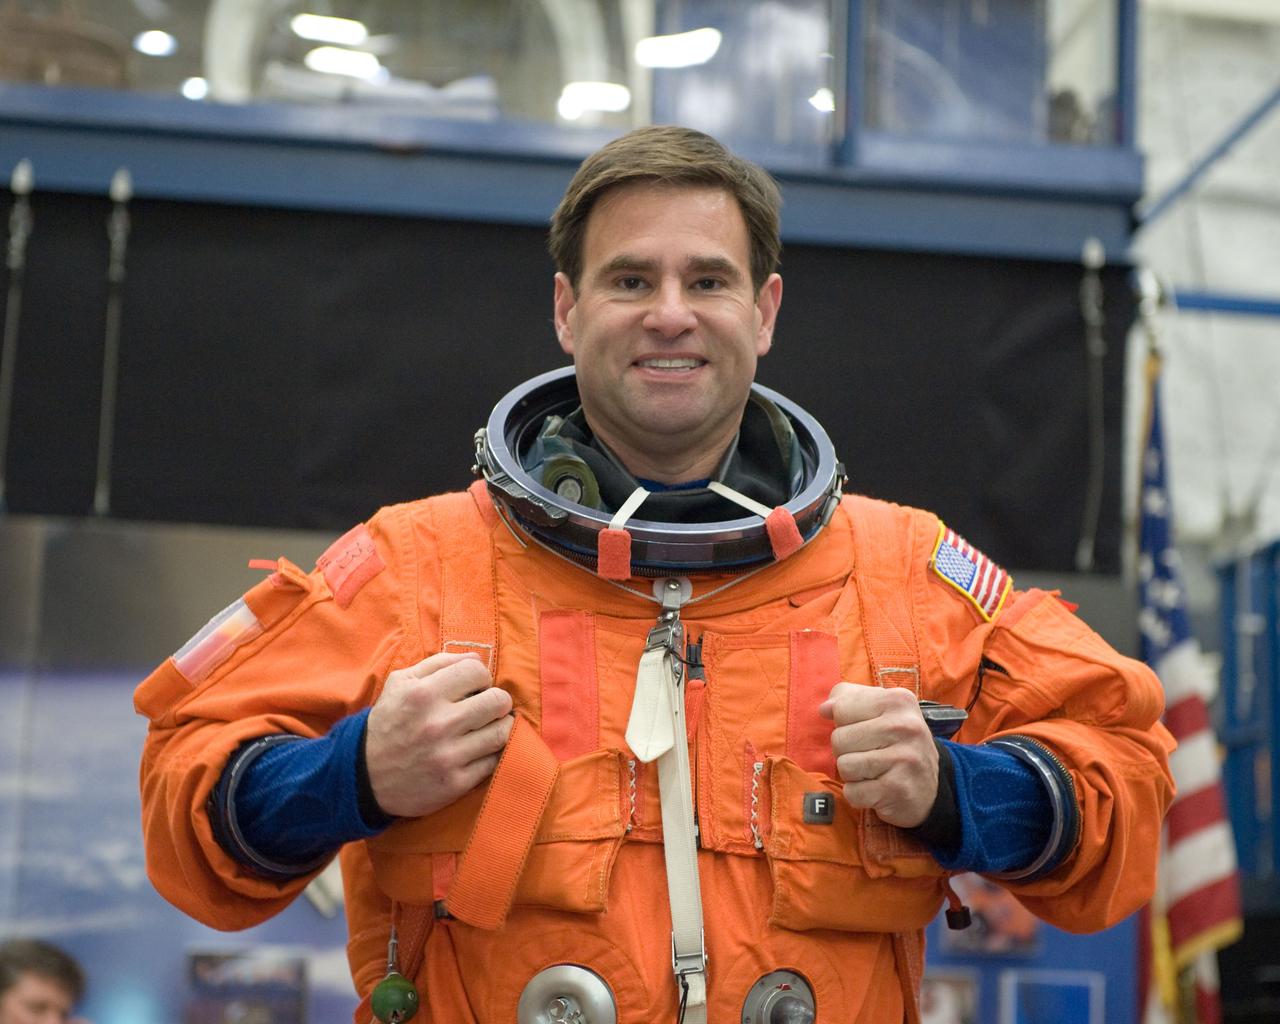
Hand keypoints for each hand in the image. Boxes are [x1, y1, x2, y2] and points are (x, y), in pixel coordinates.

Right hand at [365, 652, 513, 817]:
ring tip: (488, 727)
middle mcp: (437, 724)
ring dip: (500, 727)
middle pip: (498, 701)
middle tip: (487, 707)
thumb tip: (478, 658)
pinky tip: (478, 750)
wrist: (364, 777)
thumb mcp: (400, 683)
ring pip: (502, 733)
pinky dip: (491, 753)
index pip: (477, 671)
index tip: (475, 688)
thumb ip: (438, 664)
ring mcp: (447, 756)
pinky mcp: (455, 783)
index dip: (480, 677)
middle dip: (497, 701)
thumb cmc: (388, 723)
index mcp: (423, 694)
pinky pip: (494, 761)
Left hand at [819, 682, 938, 827]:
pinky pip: (852, 792)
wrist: (929, 788)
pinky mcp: (898, 789)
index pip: (840, 709)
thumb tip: (824, 709)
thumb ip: (848, 700)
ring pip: (844, 765)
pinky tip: (876, 790)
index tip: (864, 732)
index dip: (844, 725)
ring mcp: (904, 758)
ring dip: (852, 775)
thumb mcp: (879, 711)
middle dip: (846, 751)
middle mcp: (905, 726)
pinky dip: (859, 795)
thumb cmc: (895, 743)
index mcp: (897, 701)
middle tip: (869, 756)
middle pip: (839, 739)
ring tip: (873, 772)